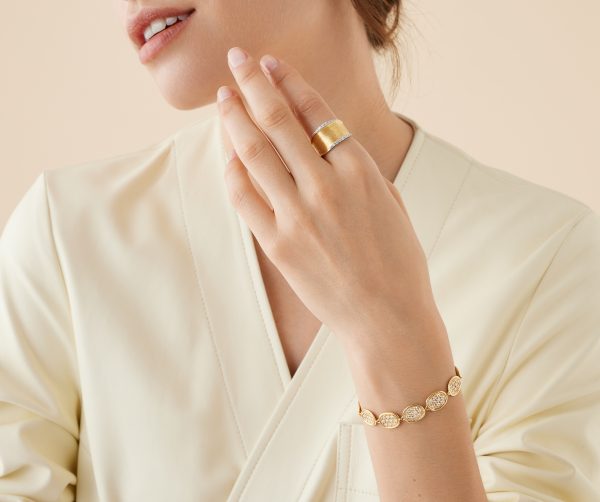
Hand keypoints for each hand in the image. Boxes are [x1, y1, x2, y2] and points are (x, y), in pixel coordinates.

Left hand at [217, 47, 437, 341]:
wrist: (387, 317)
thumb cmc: (397, 260)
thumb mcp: (390, 200)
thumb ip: (357, 167)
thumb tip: (326, 139)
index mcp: (359, 171)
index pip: (314, 112)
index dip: (289, 82)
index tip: (271, 64)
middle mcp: (325, 186)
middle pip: (277, 121)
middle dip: (253, 83)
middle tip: (237, 60)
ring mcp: (298, 216)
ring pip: (254, 152)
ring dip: (235, 117)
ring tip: (224, 97)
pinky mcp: (278, 244)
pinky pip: (243, 197)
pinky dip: (232, 169)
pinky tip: (227, 151)